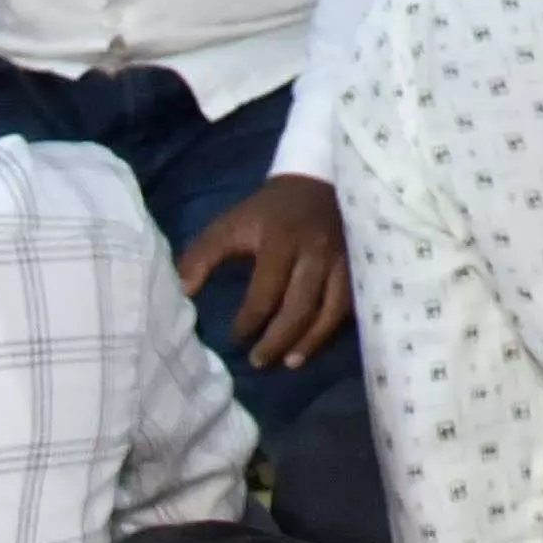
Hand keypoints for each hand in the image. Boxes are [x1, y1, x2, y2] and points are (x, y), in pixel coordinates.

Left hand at [179, 173, 355, 370]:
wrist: (315, 180)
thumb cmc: (267, 211)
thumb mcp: (230, 224)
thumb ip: (202, 256)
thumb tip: (183, 293)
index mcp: (282, 241)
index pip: (266, 292)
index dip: (249, 321)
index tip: (235, 338)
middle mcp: (316, 253)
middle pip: (300, 307)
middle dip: (278, 339)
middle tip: (258, 361)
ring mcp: (342, 260)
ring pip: (331, 310)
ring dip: (310, 341)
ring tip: (290, 362)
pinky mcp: (359, 264)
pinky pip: (351, 303)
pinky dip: (334, 327)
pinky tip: (318, 342)